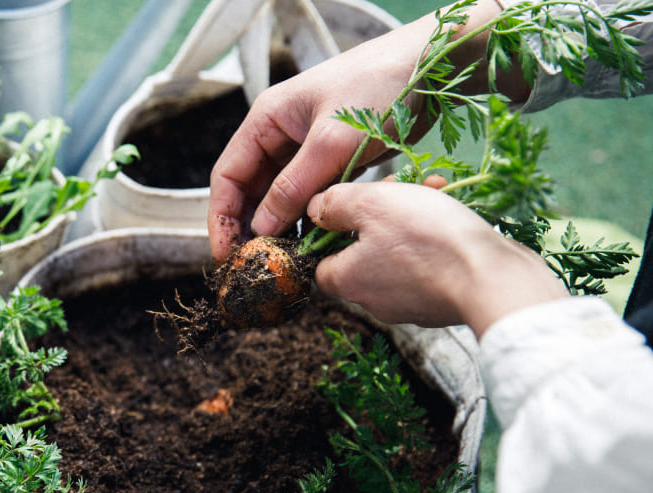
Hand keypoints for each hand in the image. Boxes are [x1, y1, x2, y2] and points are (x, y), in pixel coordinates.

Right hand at [207, 1, 523, 263]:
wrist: (430, 66)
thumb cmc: (378, 87)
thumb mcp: (332, 141)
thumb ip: (295, 186)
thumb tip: (262, 227)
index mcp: (267, 119)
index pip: (229, 174)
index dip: (222, 217)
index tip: (226, 254)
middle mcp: (281, 134)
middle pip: (250, 189)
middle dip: (248, 228)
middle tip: (253, 266)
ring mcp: (307, 147)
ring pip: (281, 195)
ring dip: (279, 227)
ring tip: (282, 262)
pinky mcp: (333, 159)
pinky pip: (310, 195)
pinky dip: (306, 219)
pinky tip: (310, 245)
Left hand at [307, 180, 567, 336]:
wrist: (493, 278)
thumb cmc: (428, 239)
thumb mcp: (371, 204)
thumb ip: (335, 204)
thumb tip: (316, 209)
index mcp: (347, 281)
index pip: (320, 258)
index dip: (333, 227)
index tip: (354, 202)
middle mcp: (373, 300)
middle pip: (362, 250)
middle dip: (381, 212)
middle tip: (401, 186)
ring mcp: (409, 304)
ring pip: (398, 252)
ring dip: (412, 217)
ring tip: (434, 189)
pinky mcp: (441, 301)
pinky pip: (428, 263)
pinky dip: (436, 237)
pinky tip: (453, 213)